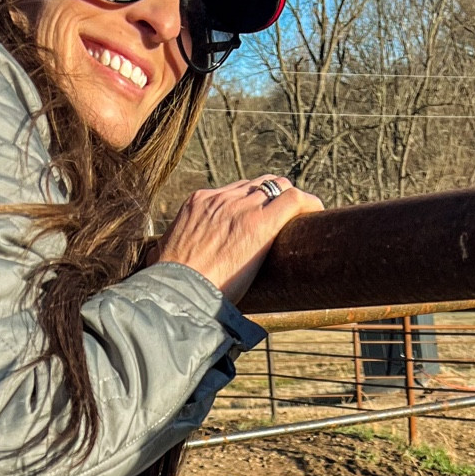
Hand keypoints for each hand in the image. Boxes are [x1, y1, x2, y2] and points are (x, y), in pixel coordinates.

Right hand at [157, 177, 323, 302]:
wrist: (177, 290)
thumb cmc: (168, 284)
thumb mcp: (162, 257)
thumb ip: (166, 251)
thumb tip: (158, 263)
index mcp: (198, 203)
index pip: (234, 190)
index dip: (252, 202)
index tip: (260, 217)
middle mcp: (220, 199)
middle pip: (258, 185)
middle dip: (274, 198)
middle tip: (286, 219)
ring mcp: (240, 207)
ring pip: (277, 187)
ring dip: (291, 202)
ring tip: (302, 221)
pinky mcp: (260, 223)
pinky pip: (293, 200)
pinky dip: (308, 204)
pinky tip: (316, 216)